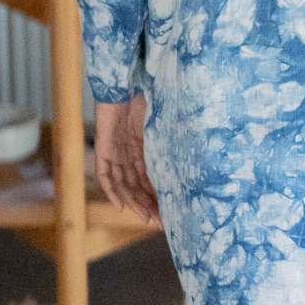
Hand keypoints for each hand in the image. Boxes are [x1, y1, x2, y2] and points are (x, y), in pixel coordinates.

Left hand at [93, 94, 158, 225]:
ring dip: (134, 202)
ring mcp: (115, 152)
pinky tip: (122, 204)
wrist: (126, 82)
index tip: (169, 212)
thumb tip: (201, 150)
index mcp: (143, 148)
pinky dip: (113, 190)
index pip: (149, 179)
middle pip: (136, 186)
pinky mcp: (103, 148)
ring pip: (123, 185)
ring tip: (145, 217)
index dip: (158, 195)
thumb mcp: (163, 124)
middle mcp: (128, 154)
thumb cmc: (146, 97)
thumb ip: (170, 140)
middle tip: (159, 222)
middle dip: (147, 205)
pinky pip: (106, 175)